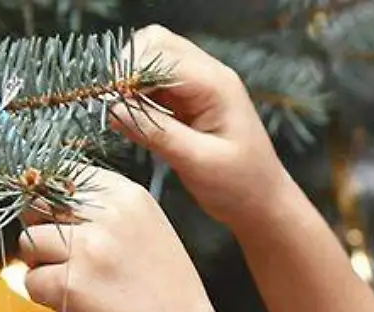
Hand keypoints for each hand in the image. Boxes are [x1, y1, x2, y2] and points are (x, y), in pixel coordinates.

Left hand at [17, 168, 227, 311]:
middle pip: (39, 203)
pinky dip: (45, 297)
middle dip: (41, 229)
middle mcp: (107, 215)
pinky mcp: (69, 283)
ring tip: (76, 286)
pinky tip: (76, 306)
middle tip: (65, 258)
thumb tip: (51, 200)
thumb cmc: (165, 296)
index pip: (66, 174)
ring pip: (29, 241)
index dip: (54, 199)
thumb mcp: (150, 233)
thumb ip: (108, 214)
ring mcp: (87, 248)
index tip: (60, 222)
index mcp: (129, 197)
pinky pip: (31, 281)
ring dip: (42, 266)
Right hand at [112, 25, 299, 234]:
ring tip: (123, 117)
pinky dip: (137, 98)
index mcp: (215, 85)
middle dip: (127, 71)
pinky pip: (154, 85)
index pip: (161, 54)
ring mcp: (198, 87)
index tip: (110, 101)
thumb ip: (156, 132)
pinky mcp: (189, 102)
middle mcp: (207, 76)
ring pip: (151, 62)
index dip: (129, 72)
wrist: (263, 204)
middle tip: (114, 107)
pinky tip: (133, 122)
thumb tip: (114, 109)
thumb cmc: (241, 186)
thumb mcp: (197, 162)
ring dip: (130, 84)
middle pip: (154, 45)